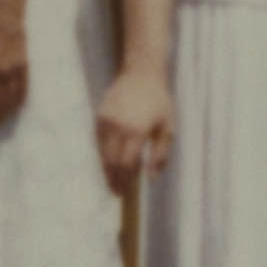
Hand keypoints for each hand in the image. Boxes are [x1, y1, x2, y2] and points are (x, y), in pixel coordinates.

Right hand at [95, 64, 175, 193]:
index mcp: (136, 131)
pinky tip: (107, 161)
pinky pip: (98, 140)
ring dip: (105, 168)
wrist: (141, 73)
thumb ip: (160, 155)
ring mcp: (106, 120)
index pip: (126, 164)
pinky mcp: (100, 115)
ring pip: (102, 152)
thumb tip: (151, 178)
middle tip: (115, 192)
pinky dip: (102, 153)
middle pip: (111, 161)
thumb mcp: (167, 128)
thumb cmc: (159, 101)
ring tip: (110, 181)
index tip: (124, 193)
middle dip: (112, 179)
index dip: (124, 181)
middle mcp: (118, 127)